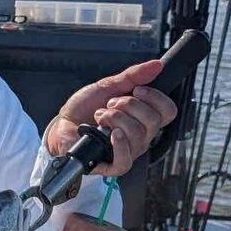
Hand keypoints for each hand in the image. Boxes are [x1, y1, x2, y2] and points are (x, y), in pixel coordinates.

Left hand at [44, 59, 177, 175]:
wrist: (62, 123)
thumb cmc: (85, 109)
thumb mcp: (108, 86)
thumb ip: (133, 76)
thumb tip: (156, 65)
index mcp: (144, 118)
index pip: (168, 111)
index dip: (155, 97)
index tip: (137, 90)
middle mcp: (141, 137)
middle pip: (152, 121)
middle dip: (128, 105)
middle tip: (110, 104)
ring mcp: (128, 151)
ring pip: (137, 135)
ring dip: (114, 118)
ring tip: (100, 116)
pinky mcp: (112, 165)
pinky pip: (126, 161)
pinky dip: (119, 145)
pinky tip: (111, 134)